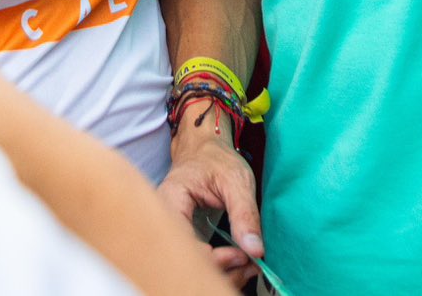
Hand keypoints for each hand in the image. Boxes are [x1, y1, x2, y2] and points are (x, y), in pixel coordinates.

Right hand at [160, 107, 263, 281]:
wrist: (205, 150)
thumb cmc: (215, 159)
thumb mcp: (236, 179)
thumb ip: (244, 213)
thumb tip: (255, 250)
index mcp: (170, 200)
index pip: (183, 242)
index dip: (212, 257)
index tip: (240, 254)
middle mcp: (166, 220)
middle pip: (185, 259)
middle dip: (219, 269)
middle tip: (248, 263)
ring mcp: (174, 231)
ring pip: (192, 264)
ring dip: (222, 271)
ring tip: (249, 264)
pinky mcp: (186, 238)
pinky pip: (198, 260)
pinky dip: (221, 267)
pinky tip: (240, 262)